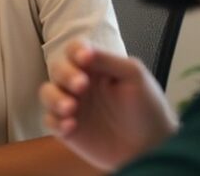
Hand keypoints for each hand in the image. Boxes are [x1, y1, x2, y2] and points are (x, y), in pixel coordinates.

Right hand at [40, 40, 177, 170]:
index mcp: (94, 67)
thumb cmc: (148, 109)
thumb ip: (107, 59)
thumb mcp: (133, 75)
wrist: (153, 150)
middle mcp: (79, 83)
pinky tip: (72, 127)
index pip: (74, 50)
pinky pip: (50, 120)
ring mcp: (72, 106)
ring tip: (70, 108)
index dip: (75, 51)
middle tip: (81, 86)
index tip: (84, 59)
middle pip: (58, 68)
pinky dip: (56, 122)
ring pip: (47, 93)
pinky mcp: (68, 129)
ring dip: (54, 97)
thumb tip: (84, 50)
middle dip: (65, 74)